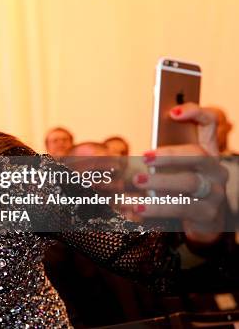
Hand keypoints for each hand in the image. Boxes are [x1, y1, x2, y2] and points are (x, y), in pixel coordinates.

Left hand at [131, 103, 227, 242]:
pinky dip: (157, 207)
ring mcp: (215, 191)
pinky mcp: (207, 213)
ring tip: (138, 180)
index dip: (195, 113)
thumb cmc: (180, 188)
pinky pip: (182, 208)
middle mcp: (215, 168)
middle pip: (197, 154)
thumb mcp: (172, 169)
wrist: (201, 220)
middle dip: (169, 154)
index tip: (171, 112)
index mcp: (206, 150)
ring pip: (190, 182)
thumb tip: (119, 151)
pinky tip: (139, 207)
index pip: (209, 123)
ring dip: (160, 181)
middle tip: (145, 156)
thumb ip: (158, 156)